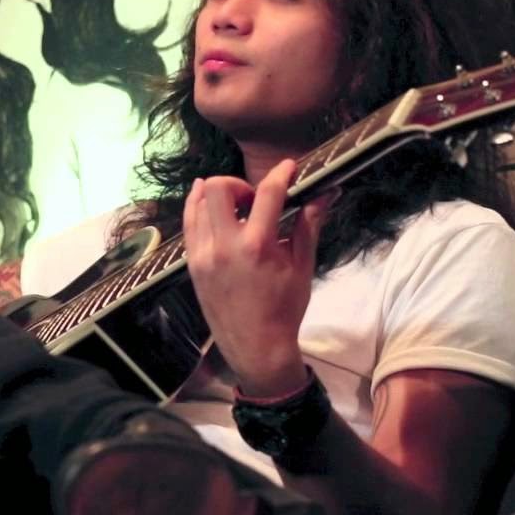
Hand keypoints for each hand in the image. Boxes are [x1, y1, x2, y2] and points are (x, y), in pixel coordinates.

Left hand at [182, 159, 330, 396]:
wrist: (256, 348)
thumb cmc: (284, 309)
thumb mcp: (302, 267)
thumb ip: (308, 225)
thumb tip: (325, 194)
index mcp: (257, 246)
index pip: (267, 193)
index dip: (281, 172)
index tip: (289, 167)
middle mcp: (224, 246)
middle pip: (216, 187)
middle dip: (238, 183)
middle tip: (254, 198)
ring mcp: (202, 255)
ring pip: (196, 202)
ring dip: (217, 195)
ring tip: (237, 206)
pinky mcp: (192, 264)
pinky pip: (189, 224)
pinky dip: (200, 210)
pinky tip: (215, 212)